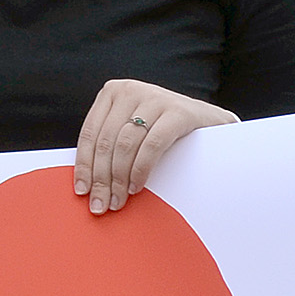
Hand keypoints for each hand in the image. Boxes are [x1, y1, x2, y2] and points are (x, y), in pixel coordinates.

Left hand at [74, 81, 231, 213]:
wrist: (213, 122)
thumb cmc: (165, 130)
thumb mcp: (132, 129)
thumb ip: (110, 144)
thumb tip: (87, 182)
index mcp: (113, 92)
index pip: (90, 133)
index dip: (83, 165)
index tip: (81, 191)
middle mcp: (131, 90)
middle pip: (106, 142)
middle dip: (101, 178)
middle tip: (100, 205)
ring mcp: (155, 98)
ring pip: (125, 145)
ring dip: (119, 179)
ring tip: (119, 200)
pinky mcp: (178, 112)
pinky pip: (151, 146)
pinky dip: (141, 170)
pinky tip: (137, 186)